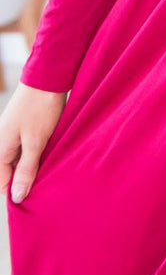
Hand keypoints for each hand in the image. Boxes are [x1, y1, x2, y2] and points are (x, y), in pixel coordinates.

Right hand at [0, 81, 67, 204]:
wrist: (47, 77)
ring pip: (18, 162)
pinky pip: (24, 151)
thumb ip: (26, 170)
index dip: (20, 193)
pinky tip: (50, 154)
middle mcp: (0, 145)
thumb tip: (17, 198)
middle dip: (27, 180)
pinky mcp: (21, 130)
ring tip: (50, 168)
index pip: (3, 185)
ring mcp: (10, 137)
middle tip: (48, 182)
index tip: (38, 197)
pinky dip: (36, 155)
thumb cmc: (40, 108)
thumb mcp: (36, 142)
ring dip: (33, 167)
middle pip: (10, 174)